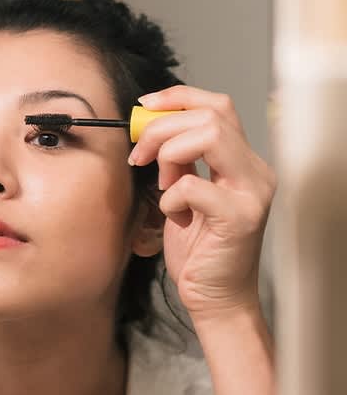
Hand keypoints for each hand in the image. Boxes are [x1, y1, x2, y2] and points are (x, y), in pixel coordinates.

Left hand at [128, 85, 275, 315]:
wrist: (214, 297)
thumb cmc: (198, 249)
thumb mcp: (184, 194)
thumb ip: (178, 161)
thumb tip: (150, 127)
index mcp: (243, 162)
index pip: (218, 105)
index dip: (178, 97)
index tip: (144, 106)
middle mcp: (255, 171)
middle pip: (211, 114)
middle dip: (162, 127)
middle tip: (139, 155)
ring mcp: (252, 193)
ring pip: (209, 136)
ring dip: (168, 154)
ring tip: (161, 183)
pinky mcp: (239, 217)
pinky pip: (192, 186)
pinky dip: (170, 198)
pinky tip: (174, 217)